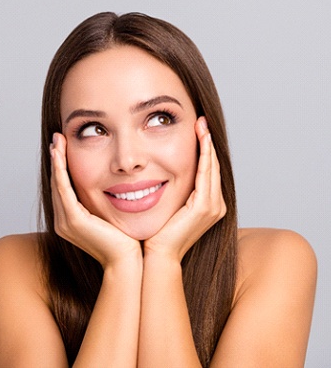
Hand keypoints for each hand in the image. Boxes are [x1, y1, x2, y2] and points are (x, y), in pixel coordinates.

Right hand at [50, 133, 141, 268]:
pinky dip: (61, 170)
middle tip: (58, 139)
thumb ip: (104, 202)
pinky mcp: (73, 220)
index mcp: (71, 221)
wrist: (127, 261)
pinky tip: (59, 154)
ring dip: (57, 161)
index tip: (64, 147)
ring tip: (58, 141)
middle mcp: (63, 221)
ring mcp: (66, 222)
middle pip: (58, 184)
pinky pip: (64, 189)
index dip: (62, 167)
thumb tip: (113, 185)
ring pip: (58, 184)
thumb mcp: (110, 215)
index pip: (64, 188)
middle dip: (57, 160)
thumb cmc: (124, 240)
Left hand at [143, 117, 226, 261]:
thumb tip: (165, 173)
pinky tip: (202, 139)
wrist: (158, 254)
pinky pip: (206, 174)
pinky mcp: (205, 207)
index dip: (205, 150)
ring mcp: (214, 207)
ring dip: (207, 145)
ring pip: (212, 167)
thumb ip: (177, 191)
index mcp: (209, 205)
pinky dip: (204, 155)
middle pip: (213, 166)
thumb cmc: (160, 232)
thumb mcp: (171, 206)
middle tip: (201, 121)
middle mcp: (216, 205)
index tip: (198, 130)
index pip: (208, 171)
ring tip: (202, 125)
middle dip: (207, 143)